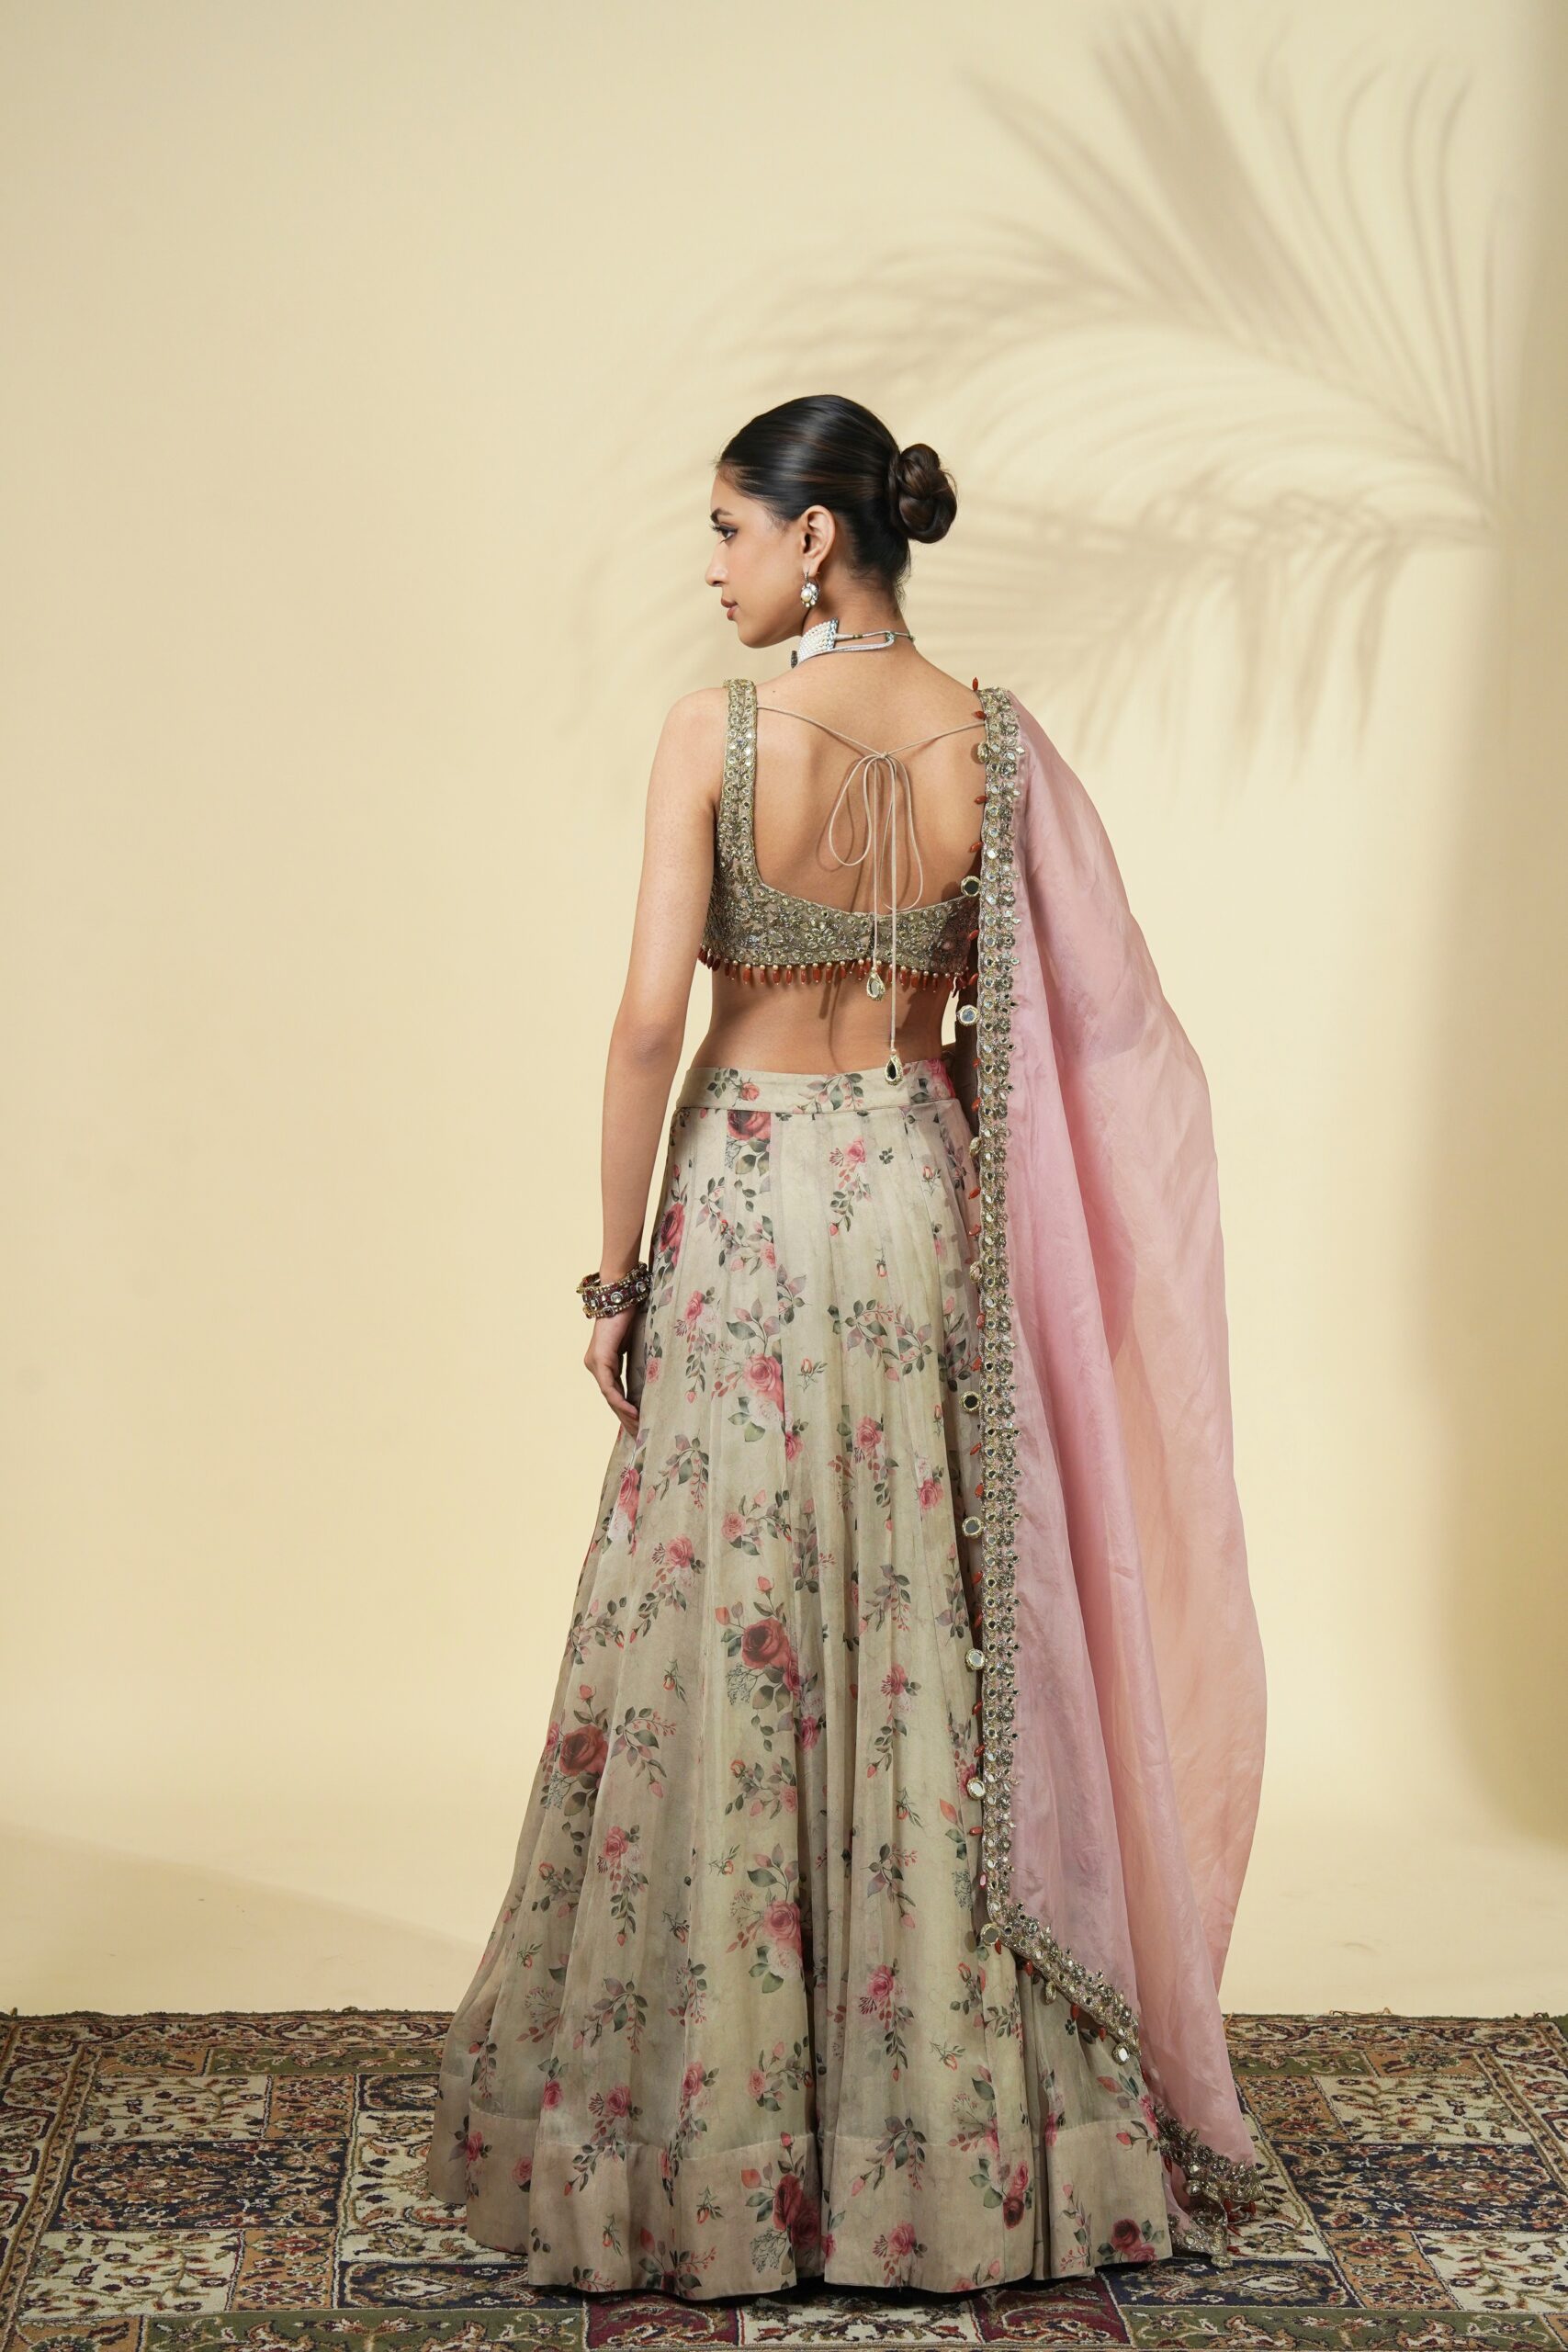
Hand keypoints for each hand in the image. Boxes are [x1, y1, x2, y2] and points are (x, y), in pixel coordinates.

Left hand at [583, 1304, 639, 1436]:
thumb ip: (639, 1361)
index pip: (614, 1394)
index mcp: (603, 1363)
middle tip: (640, 1436)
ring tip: (639, 1430)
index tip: (639, 1425)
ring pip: (610, 1398)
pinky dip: (621, 1402)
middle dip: (626, 1419)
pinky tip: (633, 1414)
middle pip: (611, 1400)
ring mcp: (595, 1364)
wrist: (620, 1294)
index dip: (626, 1411)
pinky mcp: (600, 1360)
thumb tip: (655, 1375)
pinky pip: (610, 1388)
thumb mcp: (636, 1344)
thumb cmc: (630, 1313)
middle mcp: (595, 1366)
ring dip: (625, 1415)